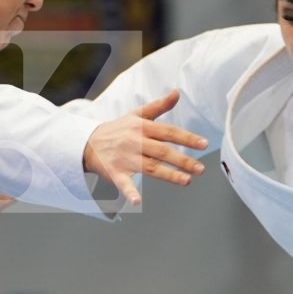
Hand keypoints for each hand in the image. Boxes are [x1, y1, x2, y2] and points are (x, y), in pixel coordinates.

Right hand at [83, 90, 209, 206]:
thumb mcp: (137, 114)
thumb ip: (159, 106)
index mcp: (142, 127)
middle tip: (200, 168)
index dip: (187, 138)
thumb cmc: (118, 129)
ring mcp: (125, 158)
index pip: (169, 132)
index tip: (204, 144)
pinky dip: (129, 193)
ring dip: (169, 175)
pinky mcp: (115, 172)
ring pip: (150, 167)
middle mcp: (135, 142)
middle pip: (162, 151)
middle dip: (183, 160)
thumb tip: (177, 92)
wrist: (88, 142)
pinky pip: (123, 184)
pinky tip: (137, 201)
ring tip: (187, 181)